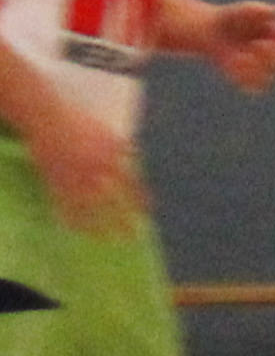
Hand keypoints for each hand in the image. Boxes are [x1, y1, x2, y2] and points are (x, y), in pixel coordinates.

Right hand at [21, 99, 139, 233]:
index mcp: (112, 156)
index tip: (148, 213)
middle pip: (114, 201)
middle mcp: (96, 168)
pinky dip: (71, 219)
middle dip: (124, 221)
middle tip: (132, 237)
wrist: (46, 115)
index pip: (132, 183)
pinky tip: (77, 230)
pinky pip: (64, 204)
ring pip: (90, 208)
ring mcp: (75, 175)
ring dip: (99, 226)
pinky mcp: (56, 179)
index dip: (140, 200)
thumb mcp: (106, 130)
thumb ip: (121, 147)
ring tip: (107, 240)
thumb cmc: (79, 119)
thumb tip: (135, 159)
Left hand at [200, 1, 274, 93]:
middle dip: (271, 53)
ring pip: (270, 77)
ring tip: (241, 56)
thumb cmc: (234, 17)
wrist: (212, 31)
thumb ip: (263, 10)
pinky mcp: (252, 81)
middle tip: (256, 43)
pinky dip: (244, 78)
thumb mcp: (247, 10)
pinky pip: (254, 88)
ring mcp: (267, 70)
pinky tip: (234, 65)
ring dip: (255, 66)